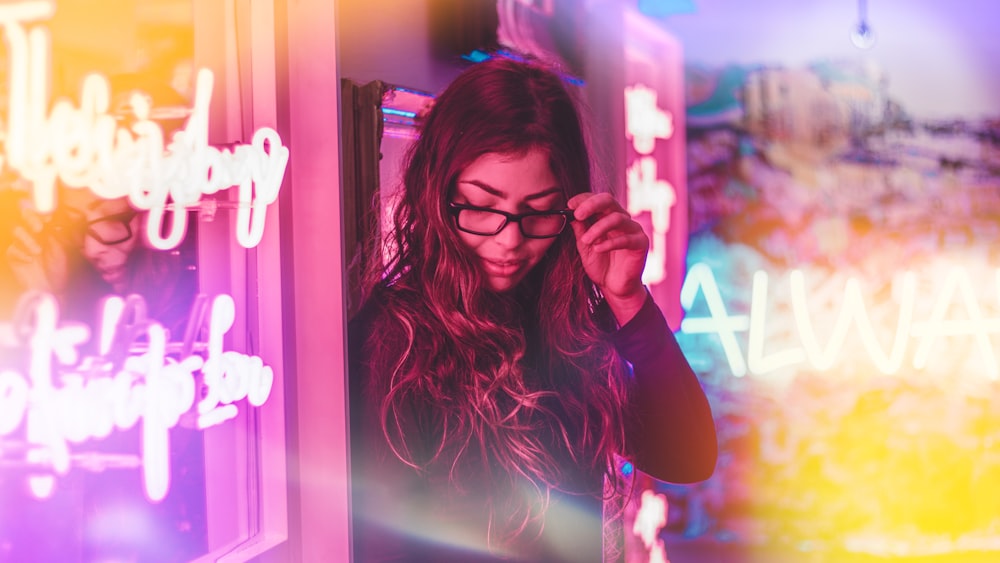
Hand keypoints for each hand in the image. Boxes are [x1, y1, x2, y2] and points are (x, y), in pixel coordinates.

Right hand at [5, 201, 69, 293]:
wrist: (53, 288)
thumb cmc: (59, 267)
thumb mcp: (61, 246)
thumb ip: (55, 231)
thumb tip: (52, 214)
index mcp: (43, 229)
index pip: (36, 213)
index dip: (38, 211)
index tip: (48, 217)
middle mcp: (31, 234)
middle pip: (21, 217)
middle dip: (29, 218)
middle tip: (38, 228)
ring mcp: (20, 244)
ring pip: (15, 230)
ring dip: (26, 239)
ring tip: (37, 251)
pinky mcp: (13, 256)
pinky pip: (11, 249)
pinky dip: (20, 253)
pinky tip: (30, 260)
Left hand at [568, 192, 648, 323]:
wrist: (614, 287)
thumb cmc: (600, 266)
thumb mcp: (584, 247)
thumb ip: (580, 231)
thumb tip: (569, 214)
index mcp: (607, 217)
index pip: (597, 200)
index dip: (583, 199)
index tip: (570, 205)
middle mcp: (622, 219)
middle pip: (609, 201)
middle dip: (591, 205)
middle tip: (578, 214)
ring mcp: (633, 230)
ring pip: (617, 218)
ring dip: (598, 228)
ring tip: (586, 240)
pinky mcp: (641, 243)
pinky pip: (626, 239)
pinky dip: (610, 243)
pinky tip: (598, 249)